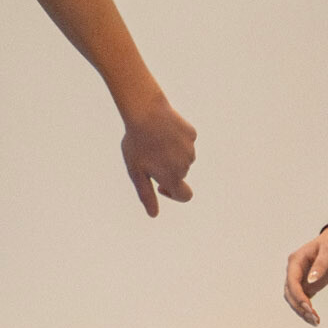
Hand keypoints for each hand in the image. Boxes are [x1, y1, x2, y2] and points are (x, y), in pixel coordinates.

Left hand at [119, 96, 196, 216]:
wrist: (145, 112)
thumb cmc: (137, 144)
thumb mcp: (136, 172)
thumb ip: (147, 195)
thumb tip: (153, 214)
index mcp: (173, 177)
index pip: (185, 196)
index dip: (172, 194)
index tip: (159, 184)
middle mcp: (186, 165)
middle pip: (180, 174)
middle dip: (168, 169)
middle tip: (149, 155)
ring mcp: (190, 148)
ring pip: (183, 157)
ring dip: (172, 154)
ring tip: (154, 142)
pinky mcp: (191, 133)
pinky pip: (186, 142)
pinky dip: (176, 140)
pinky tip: (162, 131)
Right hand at [284, 227, 327, 325]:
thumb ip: (320, 266)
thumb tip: (311, 281)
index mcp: (296, 261)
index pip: (292, 282)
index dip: (298, 295)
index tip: (309, 307)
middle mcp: (294, 271)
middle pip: (290, 293)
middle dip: (300, 307)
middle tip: (314, 318)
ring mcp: (299, 279)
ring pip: (294, 299)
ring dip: (302, 311)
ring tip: (315, 321)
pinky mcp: (306, 285)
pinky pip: (302, 300)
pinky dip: (306, 310)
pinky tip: (315, 319)